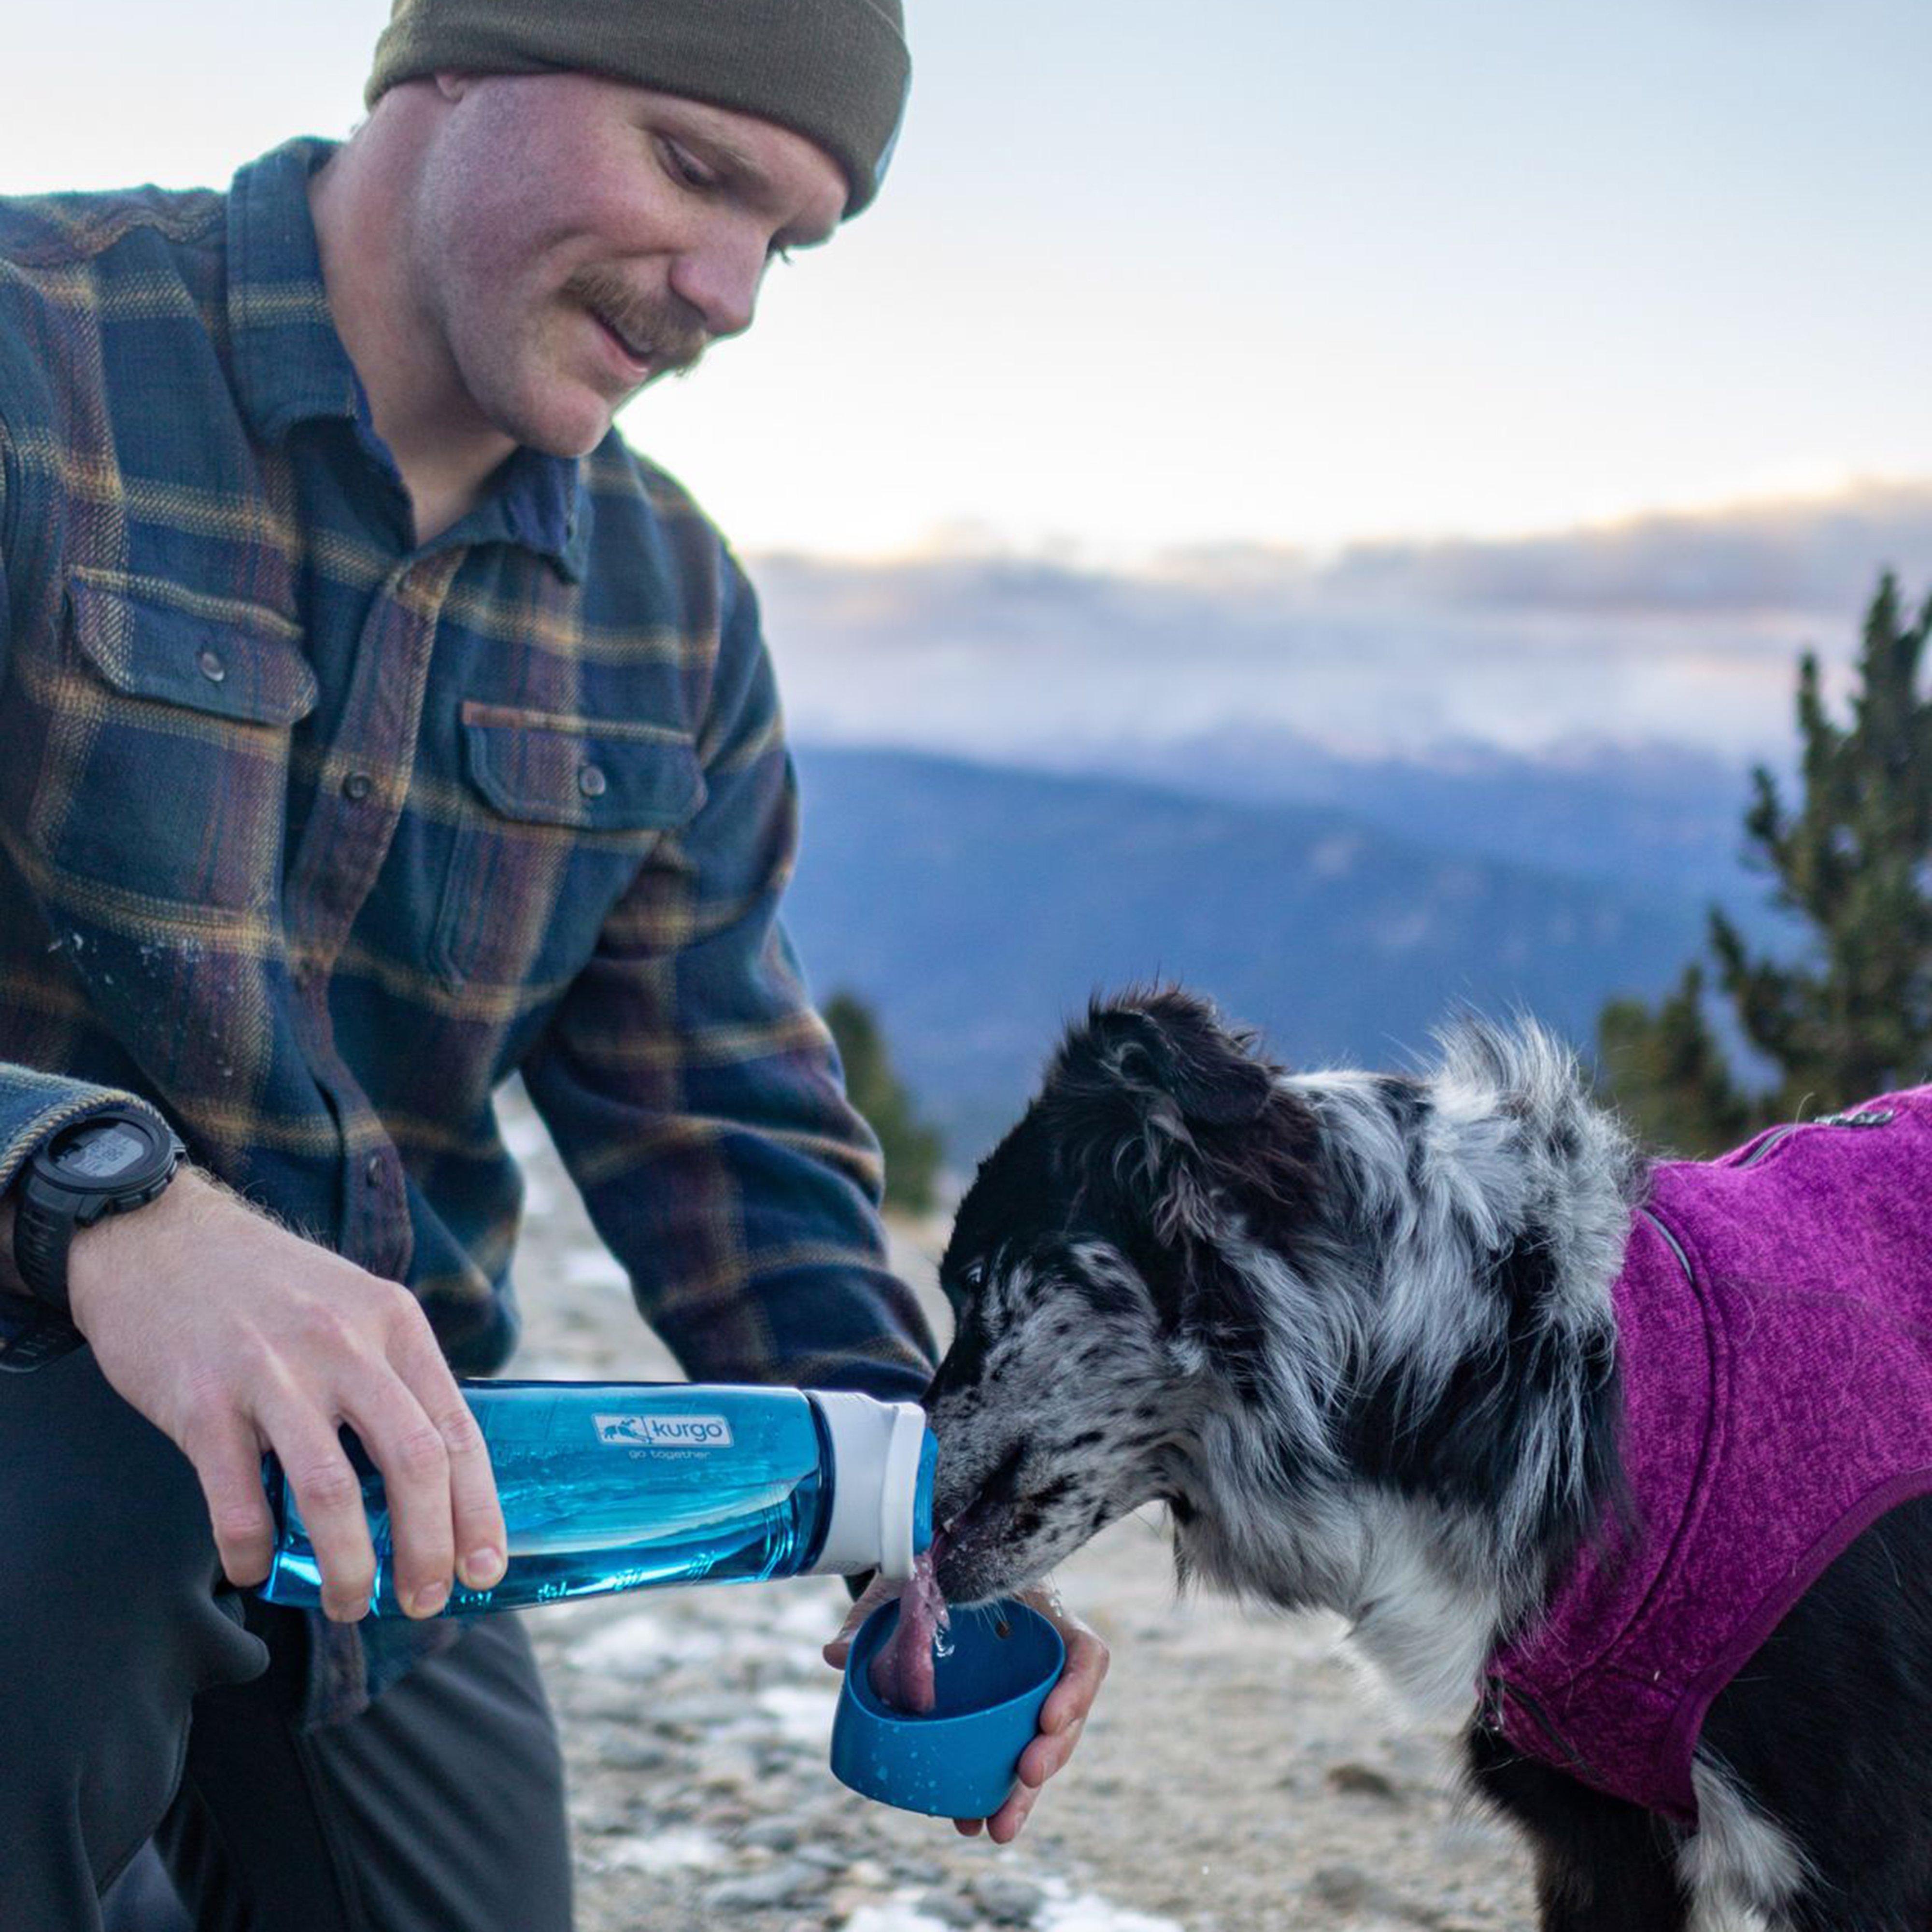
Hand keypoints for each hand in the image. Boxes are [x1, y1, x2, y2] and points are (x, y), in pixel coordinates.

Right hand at [62, 1167, 506, 1621]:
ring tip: (348, 1605)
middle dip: (427, 1548)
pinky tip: (258, 1568)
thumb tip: (432, 1476)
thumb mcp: (355, 1306)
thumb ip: (394, 1376)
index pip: (458, 1430)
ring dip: (348, 1566)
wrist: (157, 1236)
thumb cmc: (267, 1286)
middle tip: (425, 1601)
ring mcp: (272, 1373)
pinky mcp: (202, 1402)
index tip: (486, 1569)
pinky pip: (239, 1500)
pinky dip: (253, 1550)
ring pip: (332, 1492)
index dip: (478, 1509)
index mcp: (394, 1324)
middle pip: (412, 1463)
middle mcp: (344, 1345)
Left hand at [824, 1572, 1110, 1843]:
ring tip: (997, 1830)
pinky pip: (1009, 1759)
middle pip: (1067, 1713)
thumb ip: (871, 1613)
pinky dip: (993, 1793)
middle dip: (1052, 1754)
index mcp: (1040, 1613)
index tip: (1047, 1718)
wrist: (928, 1571)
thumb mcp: (904, 1582)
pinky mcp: (1003, 1721)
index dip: (1077, 1689)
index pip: (1084, 1653)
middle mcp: (1042, 1658)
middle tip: (1025, 1778)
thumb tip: (835, 1654)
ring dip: (1024, 1793)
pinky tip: (970, 1822)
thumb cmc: (928, 1569)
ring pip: (1042, 1748)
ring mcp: (1026, 1693)